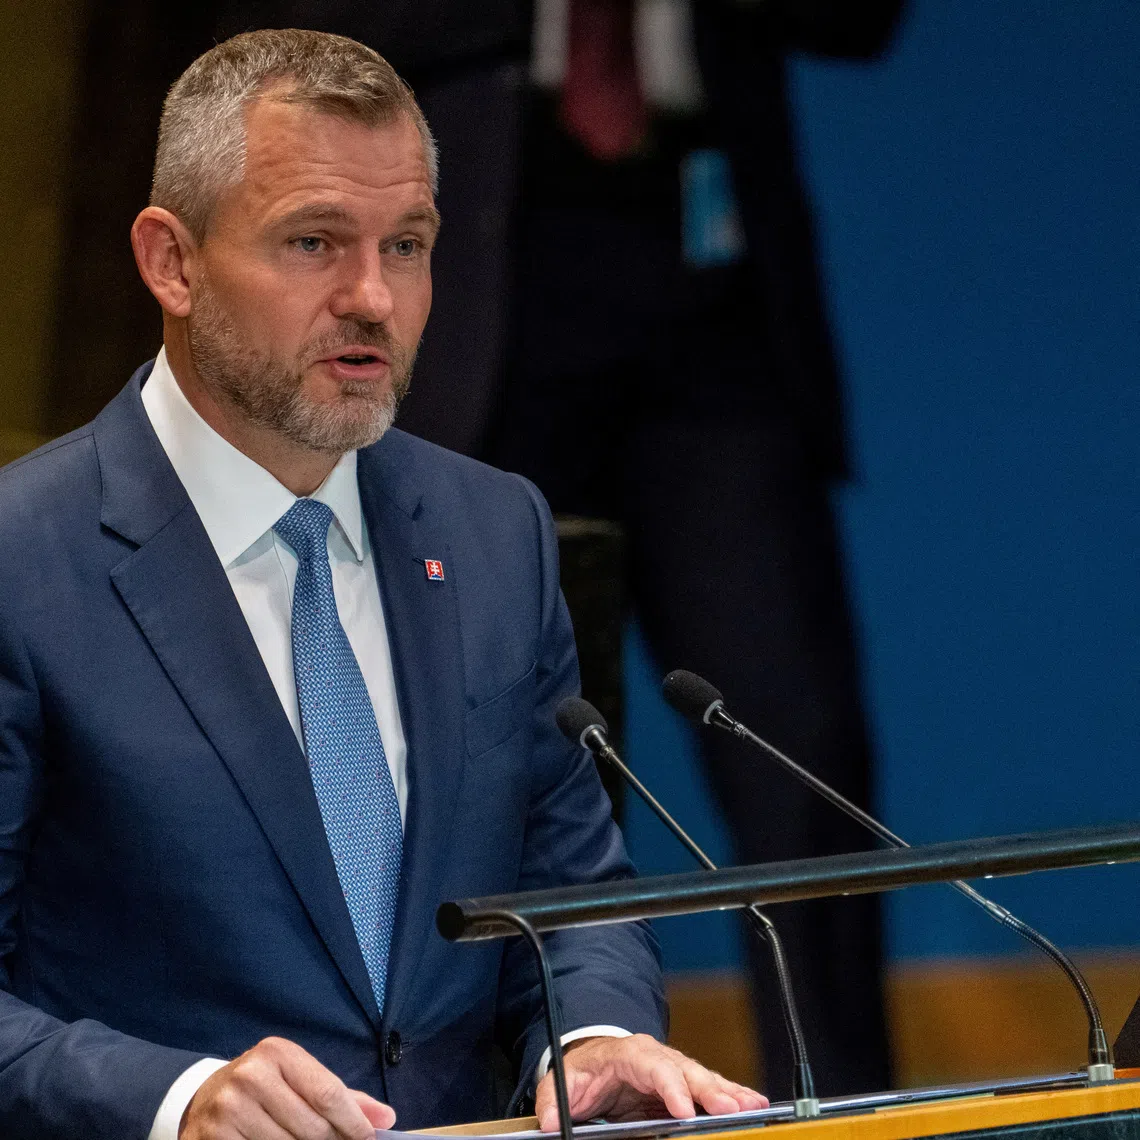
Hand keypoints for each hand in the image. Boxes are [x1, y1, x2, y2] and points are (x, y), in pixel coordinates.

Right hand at [179, 1036, 395, 1139]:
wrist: (203, 1099)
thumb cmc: (264, 1088)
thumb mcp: (298, 1079)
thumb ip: (343, 1098)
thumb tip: (386, 1119)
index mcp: (277, 1053)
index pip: (327, 1093)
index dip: (353, 1123)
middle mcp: (250, 1076)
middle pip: (311, 1128)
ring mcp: (228, 1110)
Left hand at [535, 1034, 766, 1130]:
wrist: (595, 1061)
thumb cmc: (585, 1071)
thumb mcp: (564, 1082)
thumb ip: (552, 1098)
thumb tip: (547, 1121)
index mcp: (630, 1054)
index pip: (653, 1067)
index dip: (669, 1087)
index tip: (681, 1108)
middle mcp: (657, 1057)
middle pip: (687, 1071)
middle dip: (709, 1090)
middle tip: (730, 1108)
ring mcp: (674, 1070)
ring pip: (704, 1079)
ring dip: (729, 1092)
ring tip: (753, 1105)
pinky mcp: (683, 1086)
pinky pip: (709, 1090)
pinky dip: (731, 1095)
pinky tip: (752, 1103)